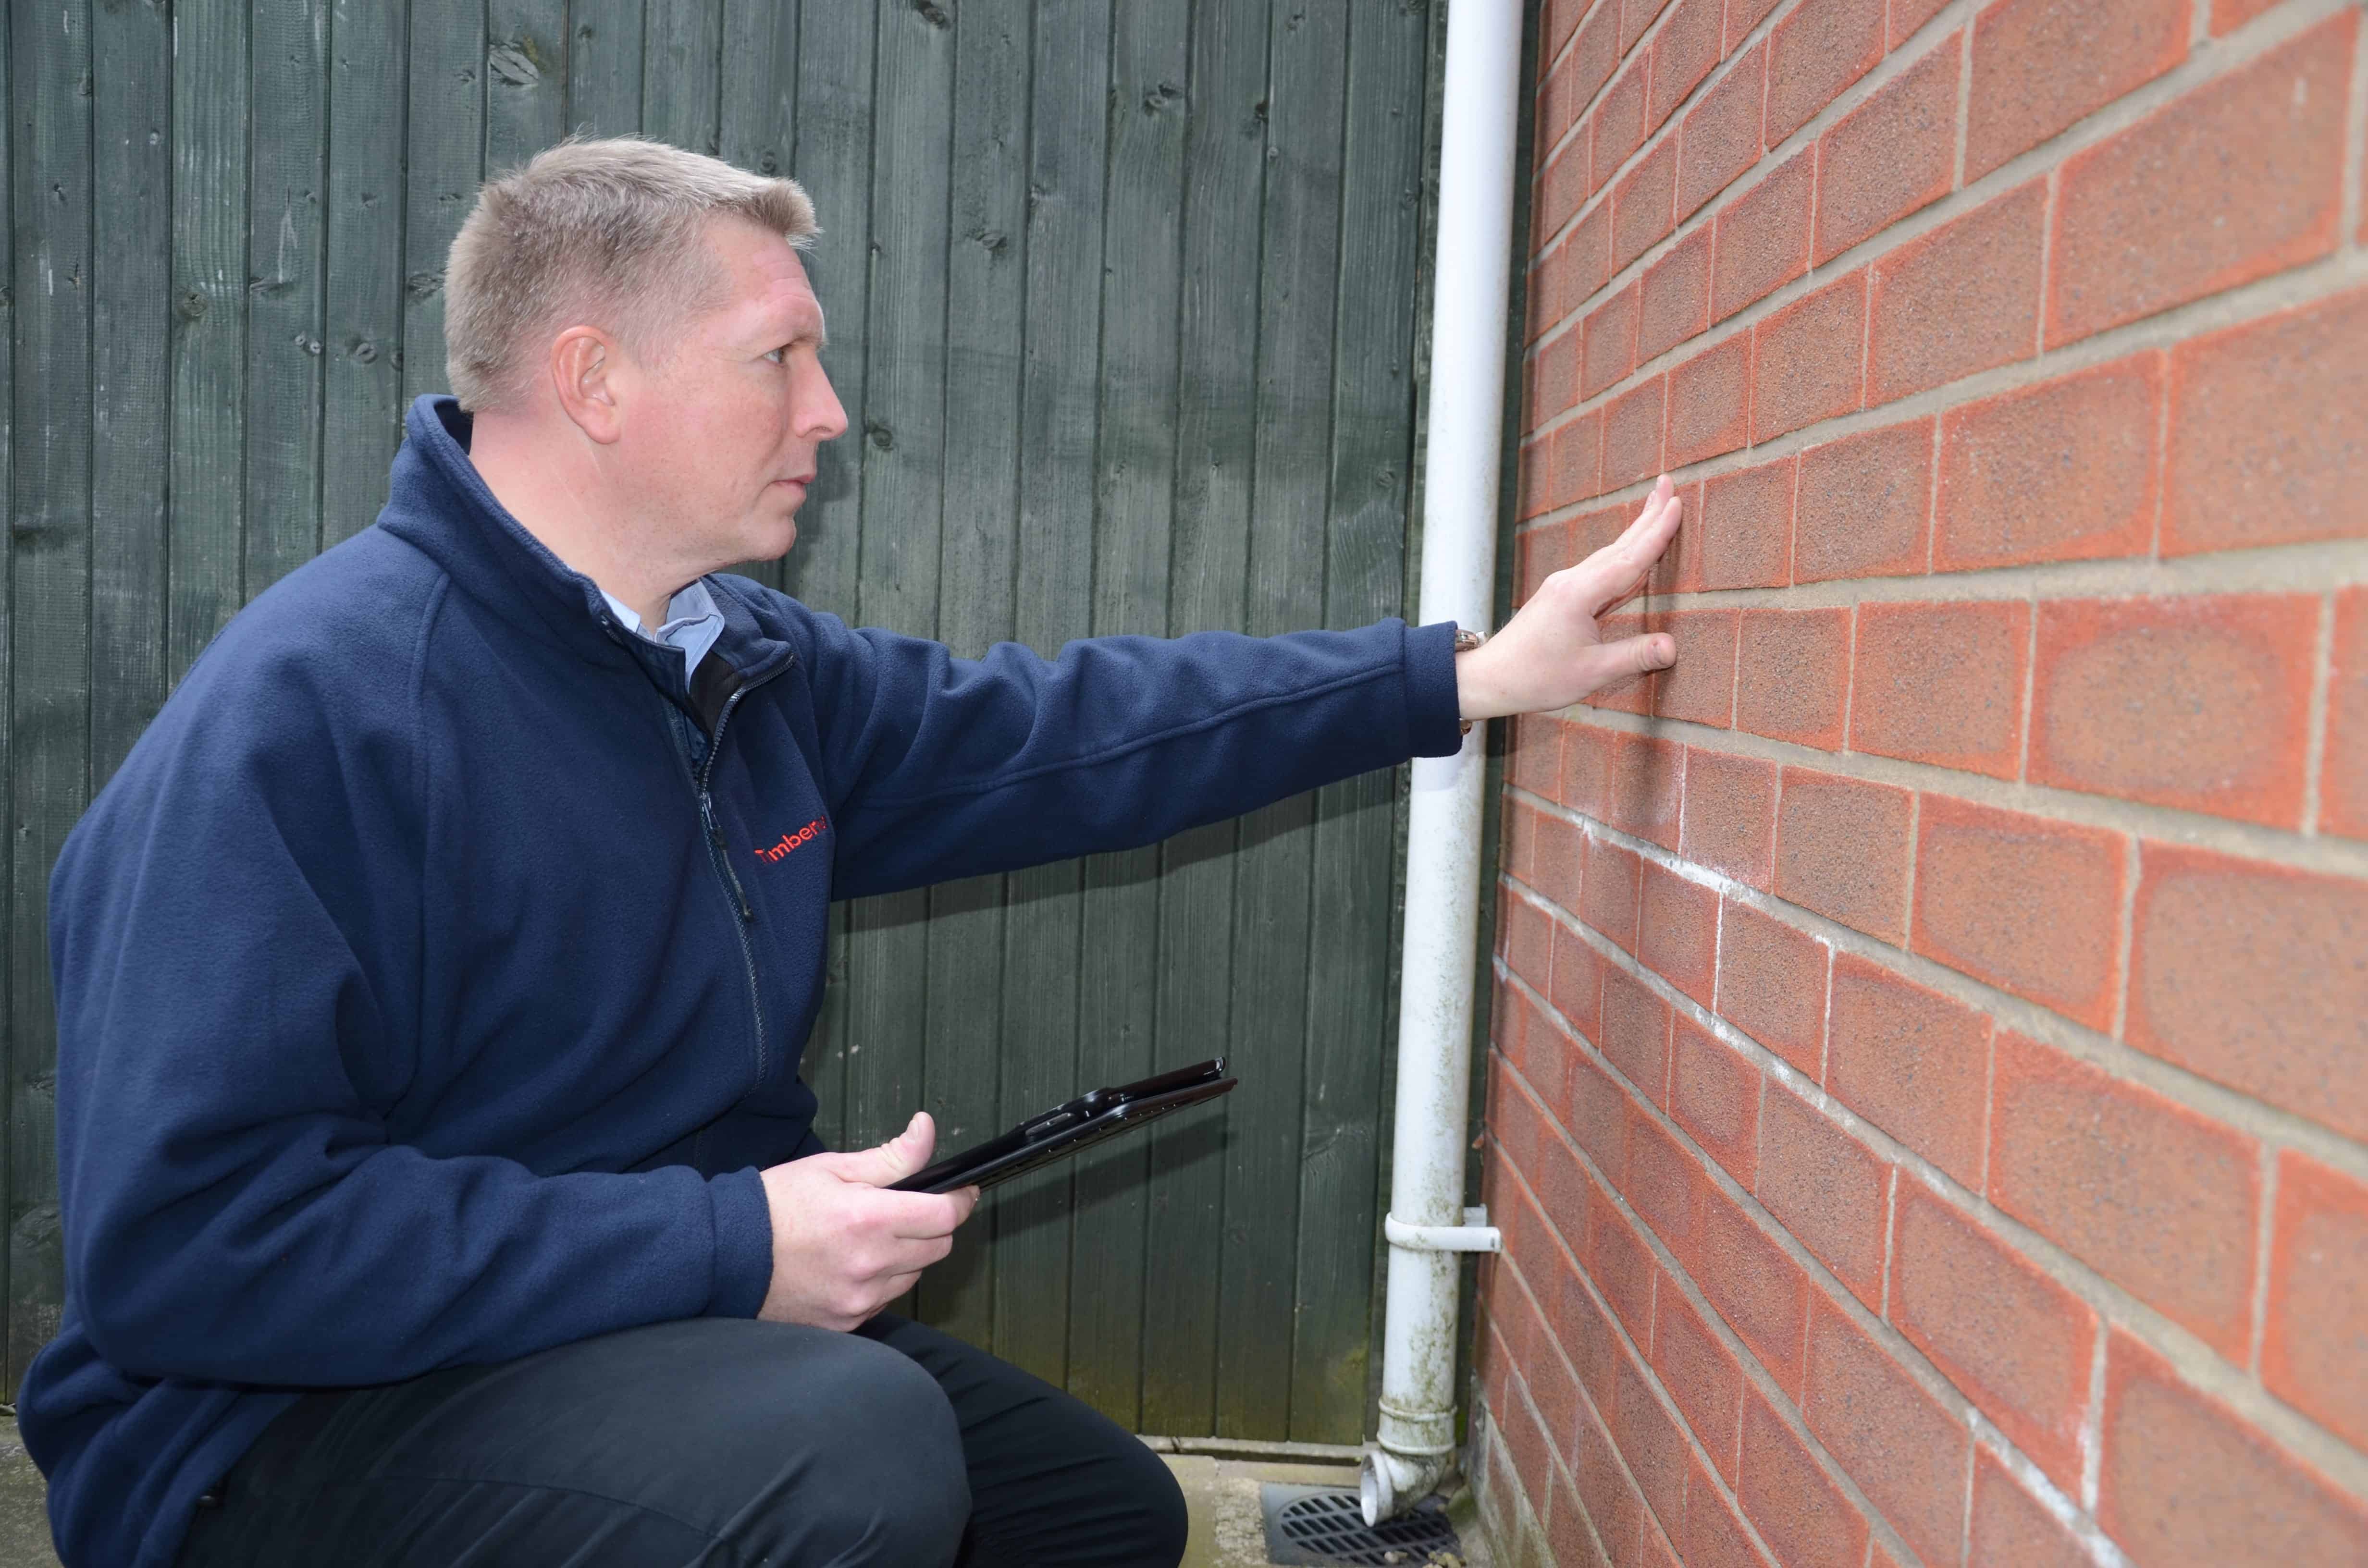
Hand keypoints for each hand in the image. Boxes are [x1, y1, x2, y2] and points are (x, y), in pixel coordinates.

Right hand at [755, 1111, 978, 1330]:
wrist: (727, 1254)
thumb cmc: (777, 1204)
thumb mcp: (833, 1167)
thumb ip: (892, 1156)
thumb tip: (926, 1130)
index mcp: (869, 1220)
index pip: (945, 1216)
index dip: (961, 1200)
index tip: (962, 1191)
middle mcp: (869, 1266)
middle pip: (938, 1248)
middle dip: (935, 1225)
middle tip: (912, 1209)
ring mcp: (858, 1300)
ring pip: (914, 1276)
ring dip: (908, 1255)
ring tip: (873, 1237)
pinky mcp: (847, 1322)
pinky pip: (886, 1299)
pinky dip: (882, 1280)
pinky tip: (855, 1263)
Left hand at [1456, 475, 1683, 721]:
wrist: (1490, 677)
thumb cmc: (1536, 677)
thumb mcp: (1590, 672)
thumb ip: (1633, 657)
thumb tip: (1673, 647)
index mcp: (1580, 594)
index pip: (1630, 559)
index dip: (1658, 533)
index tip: (1678, 504)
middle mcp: (1571, 581)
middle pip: (1619, 545)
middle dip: (1647, 516)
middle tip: (1669, 484)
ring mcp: (1563, 585)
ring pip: (1608, 554)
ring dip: (1634, 532)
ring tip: (1655, 508)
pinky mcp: (1559, 595)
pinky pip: (1598, 568)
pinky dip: (1620, 554)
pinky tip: (1629, 553)